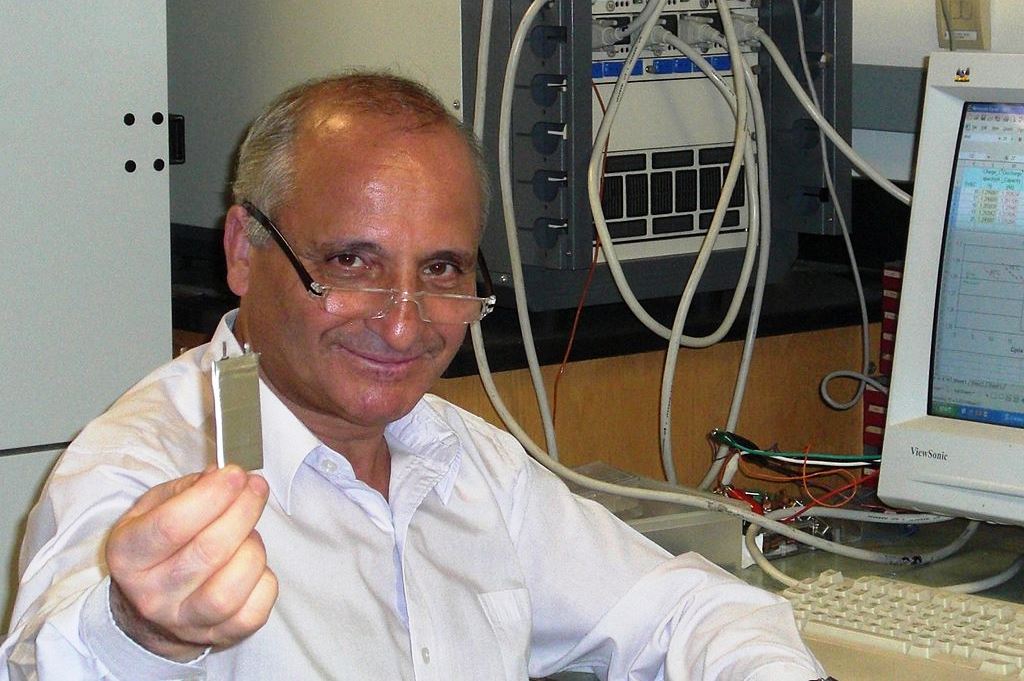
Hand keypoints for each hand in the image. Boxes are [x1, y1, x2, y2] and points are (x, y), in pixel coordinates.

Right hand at [105, 465, 277, 660]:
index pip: (171, 526)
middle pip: (208, 552)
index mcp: (128, 555)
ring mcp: (184, 621)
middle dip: (242, 511)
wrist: (151, 606)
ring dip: (252, 550)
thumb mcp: (154, 508)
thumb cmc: (160, 545)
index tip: (236, 474)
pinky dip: (264, 583)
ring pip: (231, 588)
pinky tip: (254, 566)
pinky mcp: (218, 637)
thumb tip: (221, 476)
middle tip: (255, 488)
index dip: (212, 496)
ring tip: (248, 534)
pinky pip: (253, 613)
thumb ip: (187, 488)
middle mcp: (152, 595)